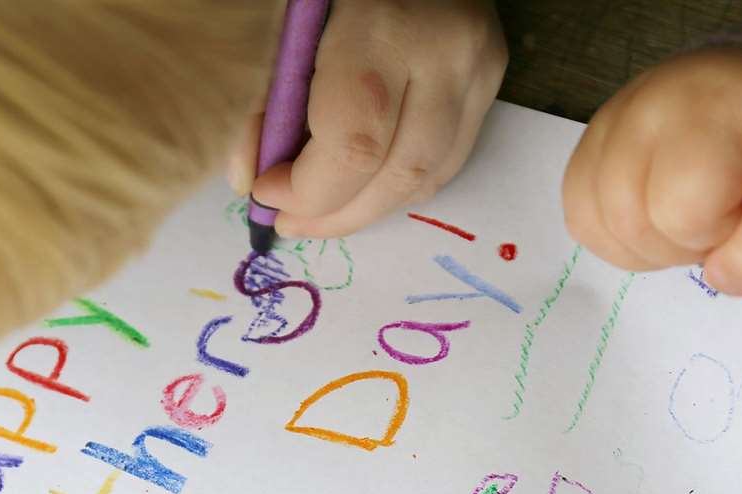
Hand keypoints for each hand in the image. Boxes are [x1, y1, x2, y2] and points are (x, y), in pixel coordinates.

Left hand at [230, 0, 505, 238]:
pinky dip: (399, 183)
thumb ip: (259, 97)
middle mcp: (446, 52)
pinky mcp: (492, 77)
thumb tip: (249, 178)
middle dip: (336, 213)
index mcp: (384, 29)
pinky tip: (362, 183)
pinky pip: (448, 157)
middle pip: (396, 174)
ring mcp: (479, 68)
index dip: (308, 189)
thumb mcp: (283, 21)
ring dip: (370, 208)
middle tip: (290, 223)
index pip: (354, 146)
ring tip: (322, 213)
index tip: (266, 192)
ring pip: (428, 176)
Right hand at [562, 46, 741, 295]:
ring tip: (693, 211)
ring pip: (595, 224)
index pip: (680, 215)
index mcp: (704, 116)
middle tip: (726, 209)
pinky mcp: (591, 143)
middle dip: (683, 242)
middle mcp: (639, 110)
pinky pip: (581, 215)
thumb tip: (718, 277)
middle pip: (630, 224)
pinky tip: (657, 214)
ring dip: (649, 243)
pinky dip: (619, 234)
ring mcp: (607, 124)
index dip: (721, 232)